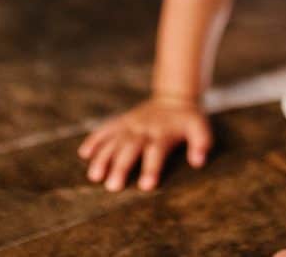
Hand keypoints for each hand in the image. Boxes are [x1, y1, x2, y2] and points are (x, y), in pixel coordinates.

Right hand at [78, 95, 211, 191]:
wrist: (174, 97)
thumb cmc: (188, 120)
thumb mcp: (200, 127)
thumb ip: (201, 143)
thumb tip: (198, 162)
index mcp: (163, 133)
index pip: (157, 151)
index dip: (152, 168)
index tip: (146, 187)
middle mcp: (144, 129)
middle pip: (130, 148)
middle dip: (121, 166)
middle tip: (112, 186)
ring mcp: (131, 124)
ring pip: (114, 140)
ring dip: (103, 157)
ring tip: (94, 176)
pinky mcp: (122, 121)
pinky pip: (106, 129)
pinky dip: (95, 139)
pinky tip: (84, 153)